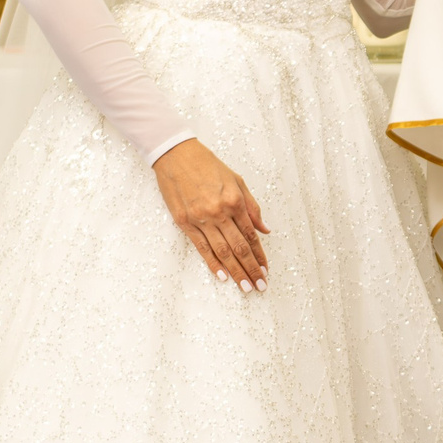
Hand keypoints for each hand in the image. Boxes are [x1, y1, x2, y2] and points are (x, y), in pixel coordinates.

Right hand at [153, 138, 270, 289]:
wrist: (176, 155)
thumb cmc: (208, 166)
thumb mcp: (237, 181)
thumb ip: (252, 207)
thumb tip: (265, 230)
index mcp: (235, 201)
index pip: (251, 235)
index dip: (260, 255)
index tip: (266, 269)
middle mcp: (219, 212)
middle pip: (239, 248)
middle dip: (252, 270)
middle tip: (261, 286)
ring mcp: (201, 219)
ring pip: (222, 252)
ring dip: (236, 272)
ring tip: (246, 287)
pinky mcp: (184, 223)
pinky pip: (201, 248)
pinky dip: (213, 264)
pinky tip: (223, 277)